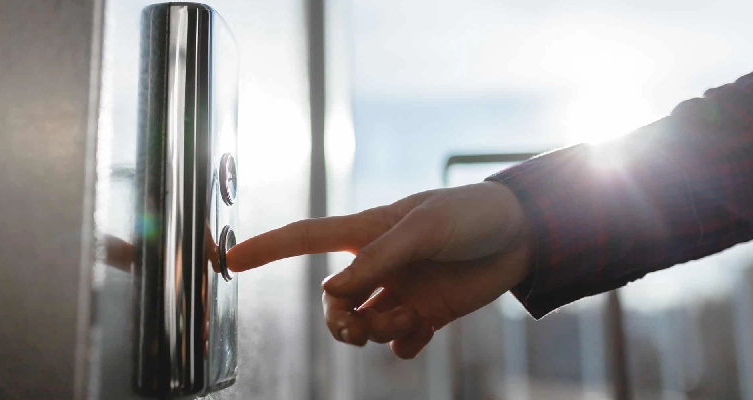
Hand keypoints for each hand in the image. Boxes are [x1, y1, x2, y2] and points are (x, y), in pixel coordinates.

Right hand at [226, 181, 533, 358]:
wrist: (525, 235)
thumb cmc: (472, 215)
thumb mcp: (424, 227)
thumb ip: (378, 259)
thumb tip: (332, 294)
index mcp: (369, 231)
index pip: (306, 239)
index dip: (266, 248)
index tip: (228, 259)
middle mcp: (378, 265)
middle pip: (333, 302)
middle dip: (339, 320)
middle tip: (357, 326)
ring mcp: (401, 290)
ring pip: (363, 326)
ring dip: (375, 331)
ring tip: (409, 319)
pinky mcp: (427, 313)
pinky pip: (398, 343)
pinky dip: (403, 345)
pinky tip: (422, 330)